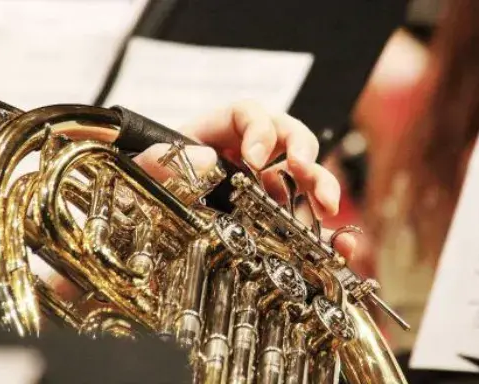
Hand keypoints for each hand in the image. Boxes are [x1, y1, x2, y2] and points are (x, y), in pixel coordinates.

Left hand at [132, 100, 356, 260]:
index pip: (247, 114)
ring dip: (321, 186)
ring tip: (327, 209)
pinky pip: (305, 217)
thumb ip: (159, 161)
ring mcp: (262, 187)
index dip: (258, 128)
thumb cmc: (142, 196)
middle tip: (304, 171)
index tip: (254, 157)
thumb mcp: (140, 175)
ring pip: (304, 176)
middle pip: (287, 137)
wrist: (139, 238)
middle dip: (302, 152)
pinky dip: (326, 229)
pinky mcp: (272, 219)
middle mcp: (244, 156)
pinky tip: (339, 243)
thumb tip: (205, 157)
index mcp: (214, 135)